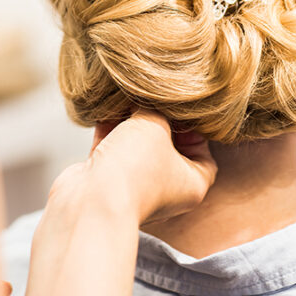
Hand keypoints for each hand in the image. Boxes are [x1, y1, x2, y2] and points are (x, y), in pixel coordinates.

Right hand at [49, 110, 216, 224]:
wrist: (92, 201)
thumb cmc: (135, 169)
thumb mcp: (154, 124)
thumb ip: (155, 107)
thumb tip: (148, 94)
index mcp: (192, 184)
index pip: (203, 152)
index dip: (195, 126)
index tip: (180, 107)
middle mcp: (166, 189)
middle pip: (169, 146)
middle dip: (158, 118)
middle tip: (151, 95)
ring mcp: (136, 185)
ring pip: (138, 146)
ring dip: (131, 121)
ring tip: (126, 95)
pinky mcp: (107, 181)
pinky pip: (113, 149)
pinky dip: (109, 129)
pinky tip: (106, 107)